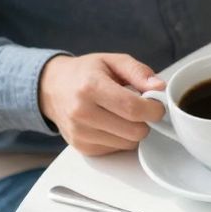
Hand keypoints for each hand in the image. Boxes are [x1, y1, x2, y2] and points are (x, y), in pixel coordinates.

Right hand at [39, 53, 166, 155]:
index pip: (133, 109)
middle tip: (139, 110)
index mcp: (90, 87)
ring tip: (122, 115)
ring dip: (134, 131)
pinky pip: (117, 149)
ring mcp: (80, 133)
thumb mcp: (112, 61)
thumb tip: (159, 88)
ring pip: (129, 143)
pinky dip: (121, 138)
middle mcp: (82, 112)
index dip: (154, 110)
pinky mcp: (83, 147)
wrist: (51, 87)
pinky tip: (111, 124)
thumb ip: (138, 72)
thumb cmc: (85, 73)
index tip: (156, 105)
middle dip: (145, 121)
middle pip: (135, 131)